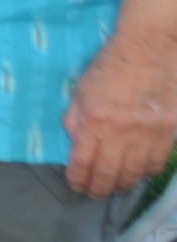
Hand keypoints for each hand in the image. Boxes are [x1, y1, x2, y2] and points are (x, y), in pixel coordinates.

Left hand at [66, 32, 176, 197]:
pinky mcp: (169, 131)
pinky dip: (146, 172)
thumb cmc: (111, 65)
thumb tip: (74, 142)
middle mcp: (121, 131)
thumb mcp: (81, 90)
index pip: (83, 162)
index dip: (78, 179)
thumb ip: (75, 118)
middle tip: (95, 194)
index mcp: (94, 120)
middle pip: (110, 174)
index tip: (76, 185)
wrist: (150, 47)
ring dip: (123, 184)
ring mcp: (148, 133)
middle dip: (99, 189)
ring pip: (135, 172)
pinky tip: (139, 173)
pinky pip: (158, 162)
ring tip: (115, 187)